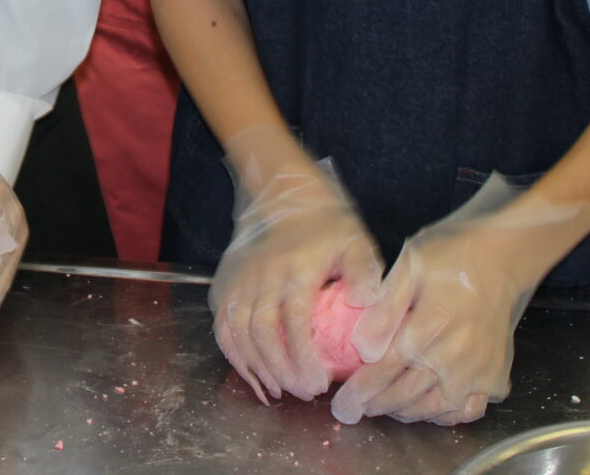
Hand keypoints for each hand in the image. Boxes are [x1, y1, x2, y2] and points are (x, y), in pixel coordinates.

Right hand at [211, 164, 382, 401]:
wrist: (281, 197)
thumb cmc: (325, 227)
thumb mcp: (355, 241)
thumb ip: (365, 272)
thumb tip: (367, 305)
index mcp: (294, 268)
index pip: (293, 321)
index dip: (304, 358)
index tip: (320, 383)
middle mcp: (260, 276)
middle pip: (262, 333)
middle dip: (282, 371)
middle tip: (305, 393)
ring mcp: (237, 282)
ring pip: (238, 334)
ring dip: (257, 368)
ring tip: (280, 391)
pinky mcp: (223, 287)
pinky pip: (223, 328)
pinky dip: (235, 357)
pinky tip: (254, 376)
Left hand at [332, 177, 589, 425]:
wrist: (505, 254)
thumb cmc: (454, 252)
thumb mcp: (410, 263)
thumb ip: (386, 306)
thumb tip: (363, 347)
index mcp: (435, 321)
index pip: (388, 366)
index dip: (362, 389)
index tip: (343, 403)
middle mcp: (460, 352)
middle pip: (409, 393)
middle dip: (376, 405)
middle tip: (354, 408)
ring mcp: (481, 369)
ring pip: (436, 408)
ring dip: (406, 412)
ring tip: (384, 405)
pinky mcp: (497, 376)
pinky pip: (468, 410)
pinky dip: (444, 415)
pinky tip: (426, 404)